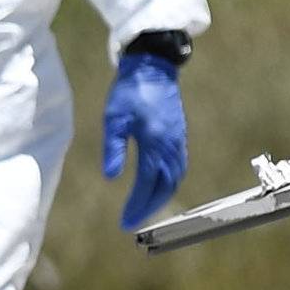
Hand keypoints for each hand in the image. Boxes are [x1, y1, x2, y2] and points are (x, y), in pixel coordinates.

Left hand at [104, 47, 188, 232]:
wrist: (153, 67)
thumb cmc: (129, 91)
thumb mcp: (114, 119)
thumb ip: (113, 149)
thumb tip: (111, 177)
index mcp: (155, 143)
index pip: (147, 184)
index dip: (137, 206)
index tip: (125, 223)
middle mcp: (171, 145)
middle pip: (166, 186)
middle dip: (149, 206)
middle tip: (133, 221)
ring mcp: (178, 140)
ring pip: (175, 177)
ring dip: (161, 196)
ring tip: (144, 208)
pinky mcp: (178, 134)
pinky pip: (178, 165)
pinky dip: (169, 181)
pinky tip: (158, 184)